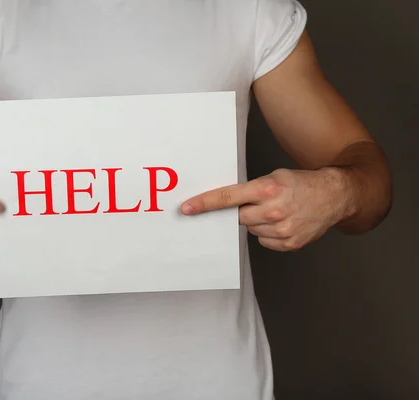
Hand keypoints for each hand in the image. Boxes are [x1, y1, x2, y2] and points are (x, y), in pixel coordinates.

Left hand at [180, 168, 351, 250]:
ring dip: (257, 222)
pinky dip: (268, 233)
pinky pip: (263, 240)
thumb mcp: (274, 177)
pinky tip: (283, 222)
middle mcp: (274, 210)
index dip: (205, 203)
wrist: (334, 196)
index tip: (186, 208)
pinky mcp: (289, 243)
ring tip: (277, 211)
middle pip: (238, 217)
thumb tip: (224, 203)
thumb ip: (250, 190)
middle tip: (258, 203)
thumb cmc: (301, 184)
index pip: (228, 197)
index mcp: (267, 189)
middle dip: (243, 211)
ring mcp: (282, 230)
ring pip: (251, 229)